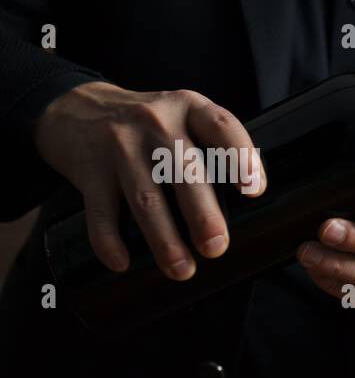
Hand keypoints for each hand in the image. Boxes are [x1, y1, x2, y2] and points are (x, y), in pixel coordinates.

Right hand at [33, 81, 264, 278]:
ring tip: (182, 269)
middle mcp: (155, 123)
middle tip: (216, 247)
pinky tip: (122, 262)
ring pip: (145, 198)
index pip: (221, 127)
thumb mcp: (184, 118)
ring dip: (164, 239)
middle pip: (183, 172)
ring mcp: (119, 146)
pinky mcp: (90, 170)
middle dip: (202, 214)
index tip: (254, 190)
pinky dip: (109, 241)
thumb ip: (214, 147)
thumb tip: (252, 204)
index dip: (241, 157)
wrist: (76, 109)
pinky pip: (101, 212)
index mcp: (189, 108)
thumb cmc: (148, 125)